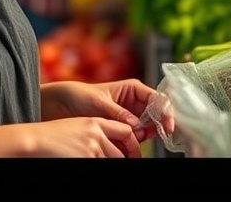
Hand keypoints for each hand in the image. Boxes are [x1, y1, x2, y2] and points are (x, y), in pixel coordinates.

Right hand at [28, 116, 140, 156]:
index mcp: (95, 122)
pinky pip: (101, 165)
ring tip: (98, 160)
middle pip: (122, 152)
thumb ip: (95, 133)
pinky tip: (87, 162)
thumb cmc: (52, 135)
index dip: (133, 144)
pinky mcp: (86, 158)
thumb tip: (109, 147)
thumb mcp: (77, 126)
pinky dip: (97, 165)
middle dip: (125, 160)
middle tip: (128, 163)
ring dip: (109, 163)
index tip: (133, 154)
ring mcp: (92, 148)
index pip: (126, 131)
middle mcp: (97, 134)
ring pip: (113, 161)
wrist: (36, 140)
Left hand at [41, 79, 174, 142]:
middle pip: (157, 114)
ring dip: (145, 134)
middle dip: (156, 125)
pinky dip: (136, 140)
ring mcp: (132, 115)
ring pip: (149, 127)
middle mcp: (136, 101)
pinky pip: (137, 135)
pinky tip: (129, 140)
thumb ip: (119, 113)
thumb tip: (136, 125)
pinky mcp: (125, 127)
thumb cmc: (80, 95)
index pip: (158, 98)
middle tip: (147, 135)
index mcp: (134, 88)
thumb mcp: (99, 102)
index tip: (167, 125)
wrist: (63, 104)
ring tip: (133, 137)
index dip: (165, 111)